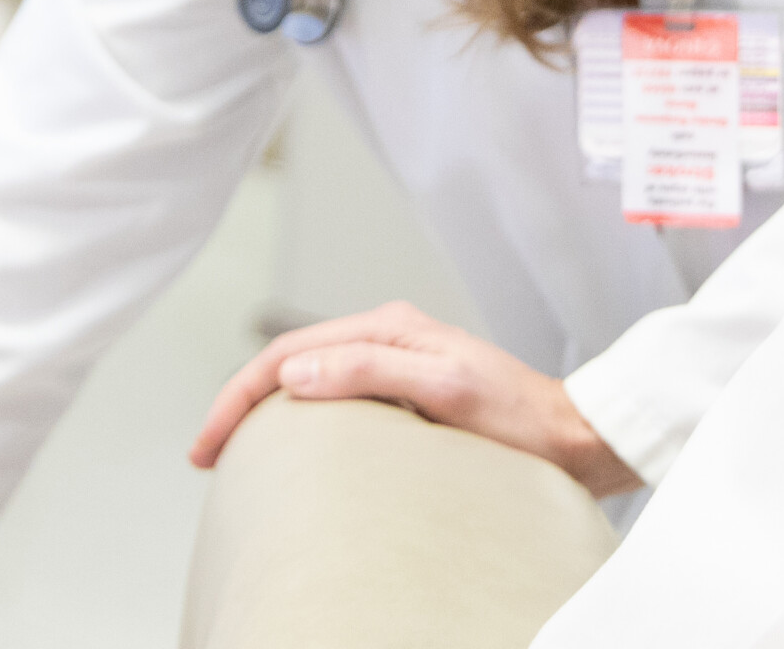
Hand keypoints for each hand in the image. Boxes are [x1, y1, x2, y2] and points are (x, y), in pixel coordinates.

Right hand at [187, 300, 641, 497]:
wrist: (576, 436)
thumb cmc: (521, 419)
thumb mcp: (446, 389)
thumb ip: (372, 372)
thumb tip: (294, 376)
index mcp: (388, 328)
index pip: (287, 354)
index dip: (239, 397)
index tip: (209, 446)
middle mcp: (388, 336)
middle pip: (289, 362)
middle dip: (240, 402)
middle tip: (207, 454)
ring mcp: (398, 362)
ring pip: (308, 377)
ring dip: (266, 408)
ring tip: (237, 451)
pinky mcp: (409, 389)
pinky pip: (335, 395)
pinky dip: (300, 417)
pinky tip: (295, 445)